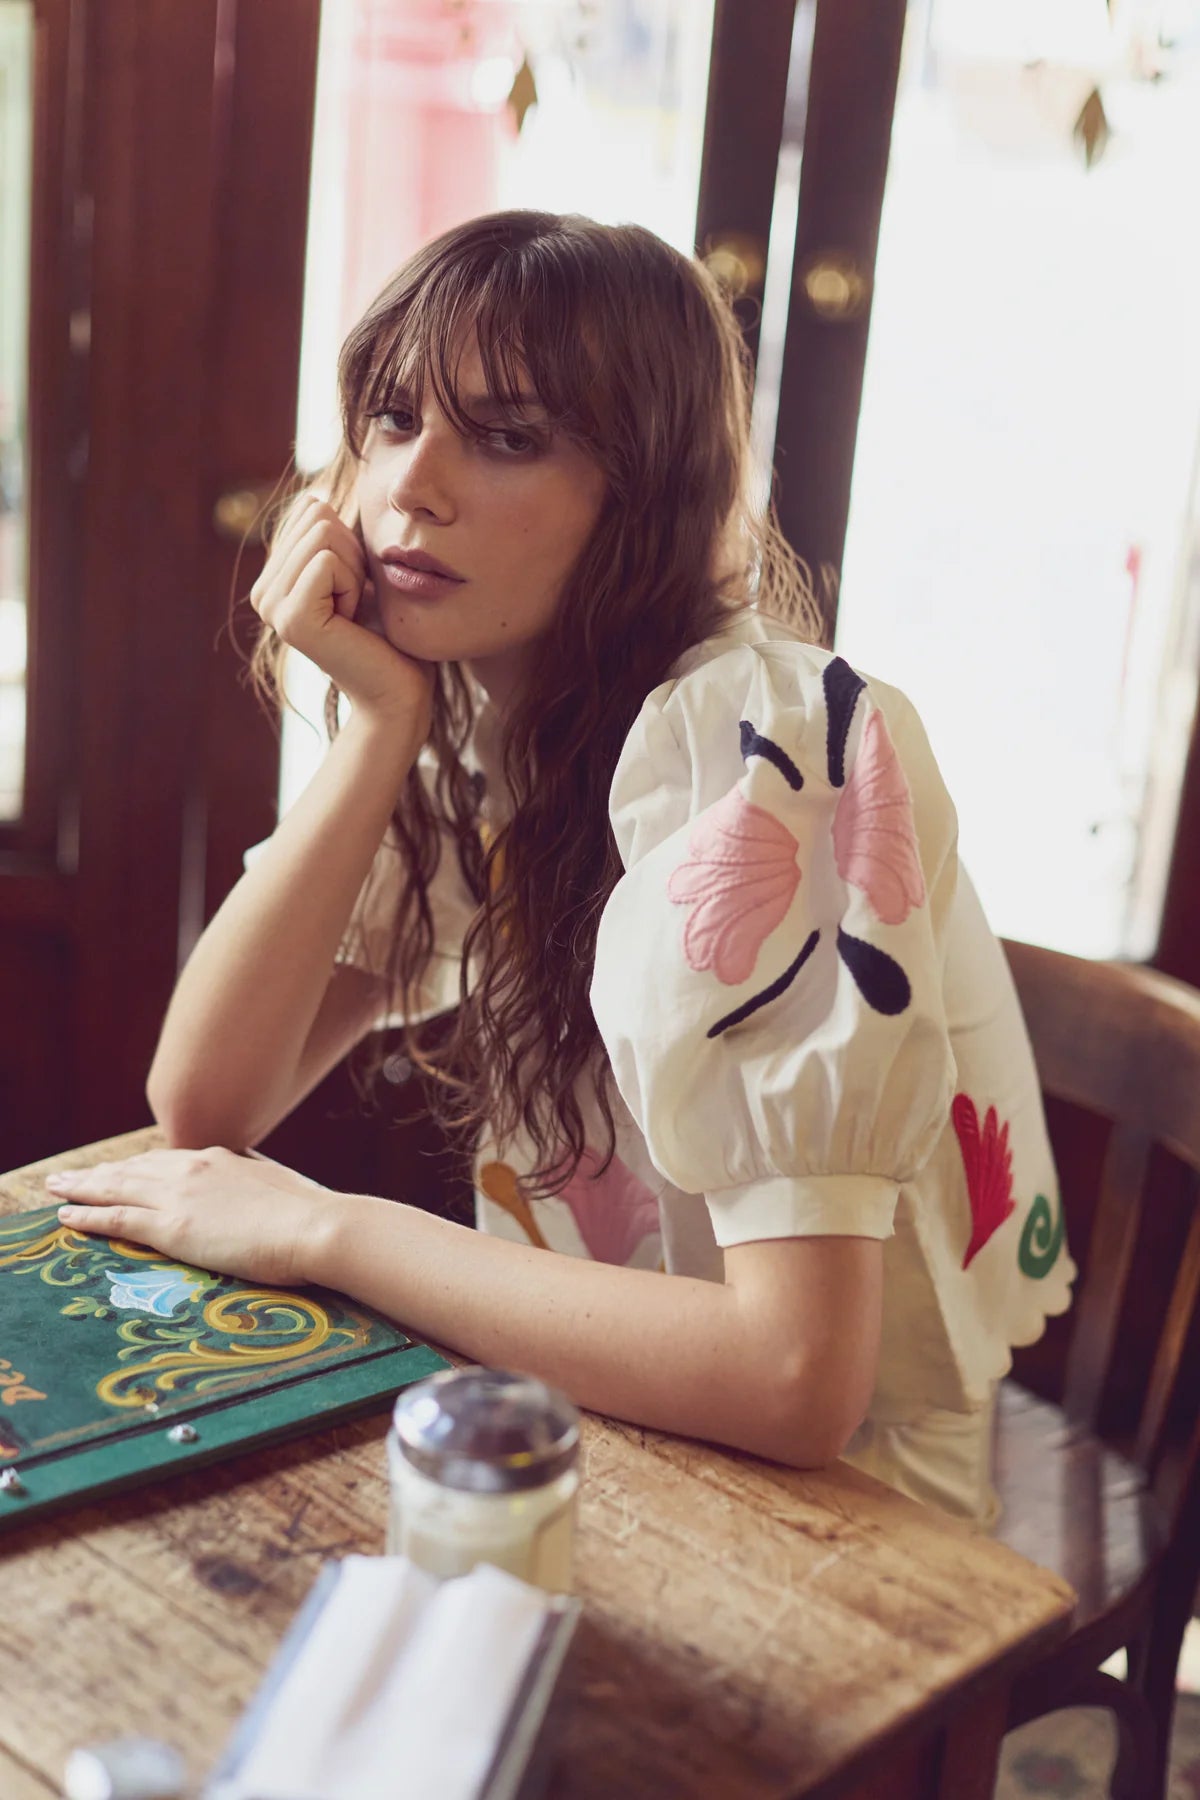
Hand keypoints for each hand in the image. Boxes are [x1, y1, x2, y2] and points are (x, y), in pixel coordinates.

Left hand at [46, 1147, 336, 1288]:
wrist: (317, 1225)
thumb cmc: (311, 1214)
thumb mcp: (281, 1188)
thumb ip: (257, 1184)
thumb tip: (257, 1185)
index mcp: (221, 1159)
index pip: (167, 1160)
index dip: (138, 1166)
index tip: (119, 1168)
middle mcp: (194, 1168)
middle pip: (134, 1168)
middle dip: (100, 1172)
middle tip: (70, 1176)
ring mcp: (181, 1196)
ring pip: (117, 1187)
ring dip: (82, 1188)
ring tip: (56, 1189)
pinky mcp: (173, 1227)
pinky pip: (118, 1218)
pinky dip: (88, 1215)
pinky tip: (66, 1215)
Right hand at [252, 493, 433, 741]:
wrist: (400, 690)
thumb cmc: (388, 632)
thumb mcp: (356, 569)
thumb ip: (332, 534)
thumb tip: (315, 494)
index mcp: (274, 578)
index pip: (312, 508)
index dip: (350, 542)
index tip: (355, 588)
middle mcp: (263, 592)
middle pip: (317, 516)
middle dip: (353, 553)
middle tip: (357, 602)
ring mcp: (271, 606)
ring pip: (324, 533)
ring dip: (355, 570)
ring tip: (354, 612)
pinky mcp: (291, 618)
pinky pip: (326, 561)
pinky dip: (353, 586)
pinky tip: (352, 622)